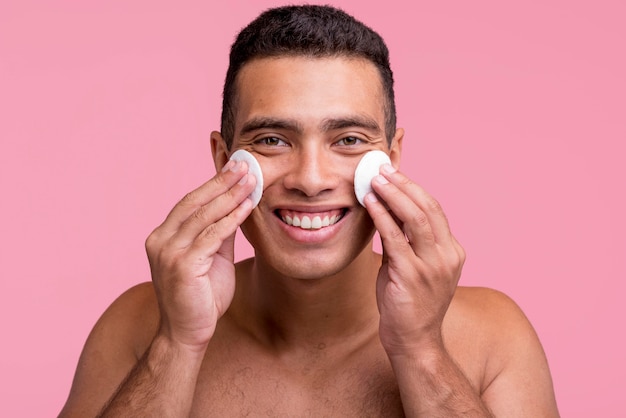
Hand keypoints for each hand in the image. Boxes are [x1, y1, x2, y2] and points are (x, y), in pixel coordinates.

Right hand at [144, 160, 255, 349]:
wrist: (187, 333)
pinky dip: (232, 219)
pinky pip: (212, 236)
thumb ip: (219, 233)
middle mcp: (160, 240)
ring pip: (204, 215)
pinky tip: (247, 206)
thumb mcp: (212, 257)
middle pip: (194, 201)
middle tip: (245, 164)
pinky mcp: (181, 266)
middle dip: (222, 180)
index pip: (190, 201)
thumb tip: (236, 205)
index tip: (234, 166)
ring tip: (251, 180)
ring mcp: (168, 252)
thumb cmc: (200, 297)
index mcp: (163, 236)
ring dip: (230, 195)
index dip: (213, 182)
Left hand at [364, 164, 464, 356]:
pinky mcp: (413, 275)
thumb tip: (387, 211)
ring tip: (375, 179)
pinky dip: (382, 216)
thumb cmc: (410, 304)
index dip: (413, 188)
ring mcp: (433, 266)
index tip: (394, 173)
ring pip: (415, 217)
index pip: (434, 210)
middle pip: (428, 207)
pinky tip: (370, 203)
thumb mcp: (413, 266)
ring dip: (393, 194)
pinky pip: (396, 237)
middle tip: (382, 169)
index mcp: (451, 251)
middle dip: (403, 184)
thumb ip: (405, 241)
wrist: (414, 341)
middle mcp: (447, 255)